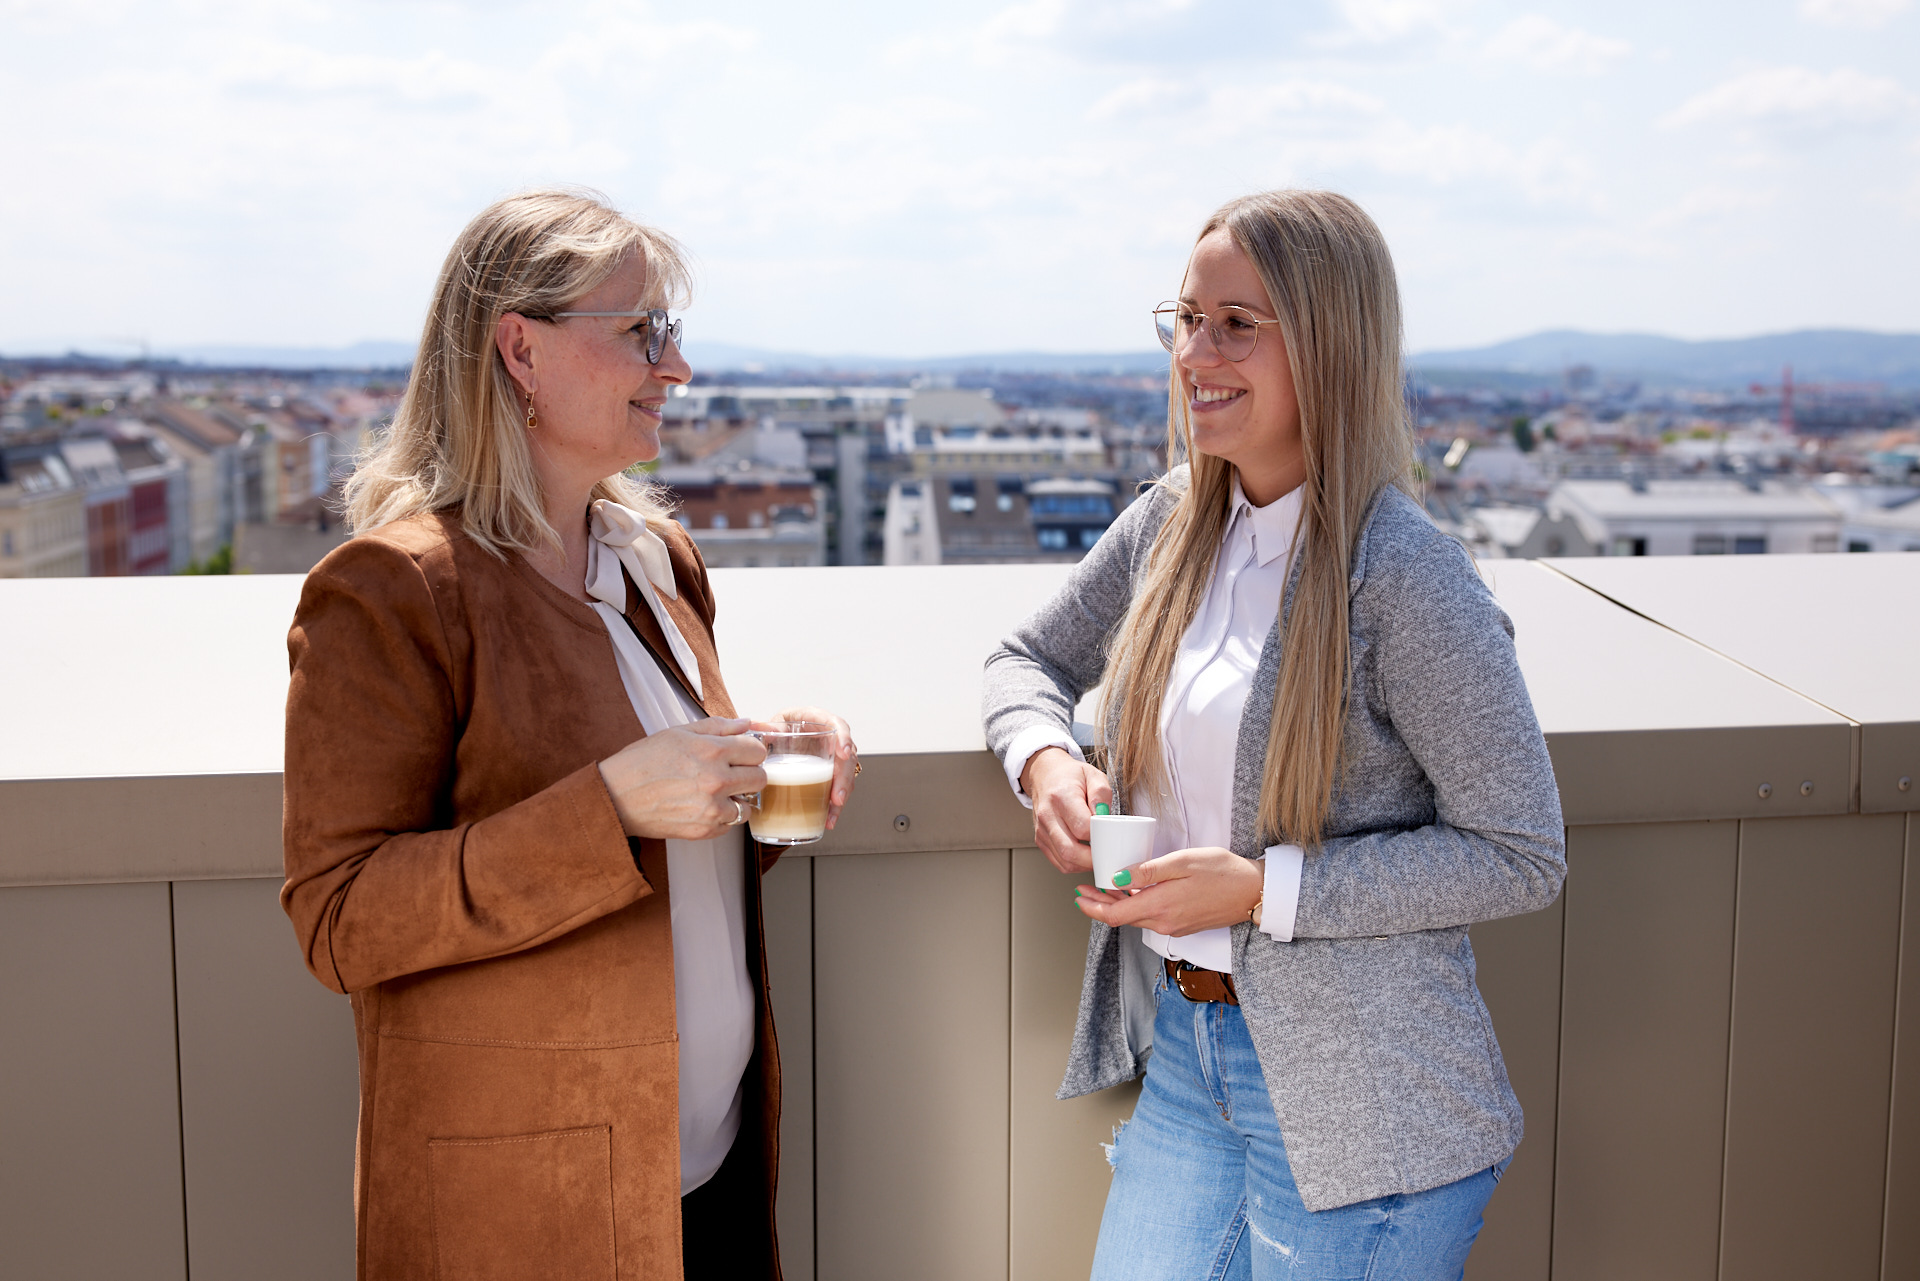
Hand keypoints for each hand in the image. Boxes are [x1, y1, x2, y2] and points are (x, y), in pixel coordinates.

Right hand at [598, 716, 766, 840]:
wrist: (616, 796)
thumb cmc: (643, 761)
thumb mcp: (678, 733)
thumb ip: (717, 727)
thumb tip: (746, 724)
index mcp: (712, 750)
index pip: (757, 751)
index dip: (749, 751)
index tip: (741, 755)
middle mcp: (716, 779)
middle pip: (760, 778)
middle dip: (748, 774)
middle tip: (731, 774)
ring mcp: (712, 807)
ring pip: (748, 805)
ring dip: (736, 799)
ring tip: (713, 793)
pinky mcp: (704, 829)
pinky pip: (730, 824)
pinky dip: (721, 817)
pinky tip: (701, 806)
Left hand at [765, 705, 857, 830]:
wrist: (780, 737)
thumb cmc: (781, 727)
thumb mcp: (774, 724)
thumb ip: (767, 728)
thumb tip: (754, 727)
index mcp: (817, 720)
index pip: (837, 724)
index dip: (844, 738)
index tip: (844, 753)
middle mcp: (830, 739)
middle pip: (846, 758)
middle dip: (844, 779)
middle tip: (836, 798)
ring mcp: (832, 757)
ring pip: (845, 776)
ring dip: (840, 797)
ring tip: (830, 816)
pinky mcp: (830, 774)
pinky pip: (837, 788)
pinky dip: (833, 806)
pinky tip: (827, 819)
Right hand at [1021, 746, 1111, 874]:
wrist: (1045, 774)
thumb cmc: (1070, 776)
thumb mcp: (1092, 774)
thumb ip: (1102, 793)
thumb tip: (1104, 816)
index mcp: (1061, 797)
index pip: (1082, 827)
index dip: (1100, 835)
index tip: (1110, 835)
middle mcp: (1048, 815)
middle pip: (1070, 850)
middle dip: (1093, 859)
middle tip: (1108, 854)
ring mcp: (1042, 830)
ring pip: (1064, 861)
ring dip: (1084, 865)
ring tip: (1098, 855)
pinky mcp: (1040, 840)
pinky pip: (1059, 862)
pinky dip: (1075, 865)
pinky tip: (1085, 857)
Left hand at [1074, 847, 1261, 936]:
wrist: (1253, 892)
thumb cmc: (1222, 871)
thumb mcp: (1182, 862)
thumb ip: (1147, 871)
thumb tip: (1115, 877)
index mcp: (1160, 907)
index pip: (1113, 916)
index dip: (1091, 907)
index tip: (1078, 894)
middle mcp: (1164, 923)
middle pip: (1121, 919)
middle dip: (1099, 905)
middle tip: (1084, 890)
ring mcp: (1174, 927)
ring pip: (1136, 918)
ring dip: (1117, 906)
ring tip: (1104, 888)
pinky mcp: (1182, 925)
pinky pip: (1151, 918)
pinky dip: (1136, 906)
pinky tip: (1133, 892)